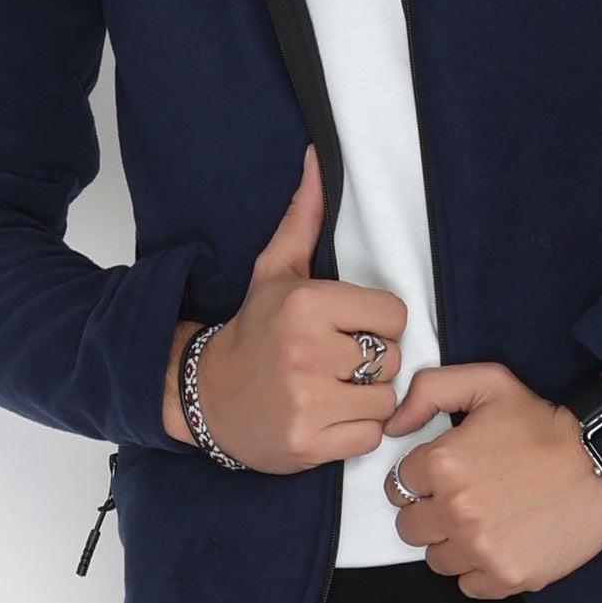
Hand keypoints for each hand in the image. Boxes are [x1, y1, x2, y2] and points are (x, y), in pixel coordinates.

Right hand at [162, 145, 405, 471]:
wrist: (206, 396)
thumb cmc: (254, 331)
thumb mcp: (276, 271)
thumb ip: (304, 218)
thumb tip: (318, 159)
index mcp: (307, 304)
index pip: (394, 315)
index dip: (376, 325)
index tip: (347, 330)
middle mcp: (307, 351)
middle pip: (391, 358)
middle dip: (371, 363)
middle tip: (334, 362)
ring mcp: (307, 400)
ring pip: (385, 400)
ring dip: (366, 399)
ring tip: (331, 390)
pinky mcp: (309, 443)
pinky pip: (369, 436)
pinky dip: (355, 432)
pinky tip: (326, 417)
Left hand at [380, 361, 601, 597]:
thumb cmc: (546, 423)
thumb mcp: (488, 381)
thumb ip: (430, 391)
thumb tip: (393, 425)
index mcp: (444, 463)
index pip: (397, 484)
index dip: (421, 478)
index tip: (444, 475)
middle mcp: (456, 509)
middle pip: (409, 527)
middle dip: (430, 511)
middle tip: (464, 497)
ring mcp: (482, 548)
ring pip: (435, 560)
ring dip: (453, 543)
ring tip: (486, 519)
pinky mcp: (508, 576)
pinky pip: (468, 586)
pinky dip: (480, 568)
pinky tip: (501, 541)